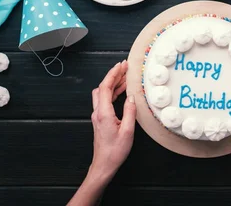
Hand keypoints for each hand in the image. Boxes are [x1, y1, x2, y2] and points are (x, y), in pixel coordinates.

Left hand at [68, 61, 135, 205]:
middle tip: (125, 67)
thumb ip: (130, 112)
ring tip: (126, 77)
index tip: (121, 65)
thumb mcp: (128, 131)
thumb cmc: (115, 151)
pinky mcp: (100, 119)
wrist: (104, 164)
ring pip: (103, 93)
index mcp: (103, 113)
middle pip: (103, 87)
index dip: (113, 74)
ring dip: (113, 84)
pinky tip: (122, 92)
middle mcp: (98, 112)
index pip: (105, 87)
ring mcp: (98, 116)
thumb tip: (132, 97)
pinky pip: (105, 100)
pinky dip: (113, 92)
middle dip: (113, 75)